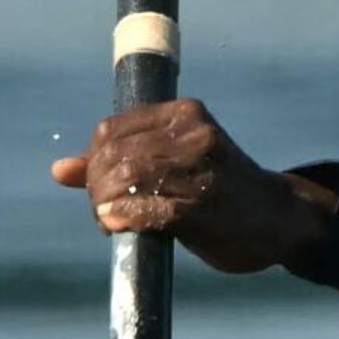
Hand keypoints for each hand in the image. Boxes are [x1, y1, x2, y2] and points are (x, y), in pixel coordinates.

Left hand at [53, 98, 335, 273]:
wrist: (279, 218)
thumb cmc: (220, 191)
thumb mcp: (174, 165)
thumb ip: (119, 163)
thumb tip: (60, 170)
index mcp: (185, 114)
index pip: (112, 130)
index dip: (94, 160)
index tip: (98, 186)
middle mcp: (194, 134)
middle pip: (116, 154)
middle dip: (96, 185)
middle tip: (99, 209)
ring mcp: (201, 170)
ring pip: (127, 177)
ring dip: (105, 202)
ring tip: (107, 220)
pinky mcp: (204, 207)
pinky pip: (149, 209)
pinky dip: (124, 216)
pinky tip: (114, 224)